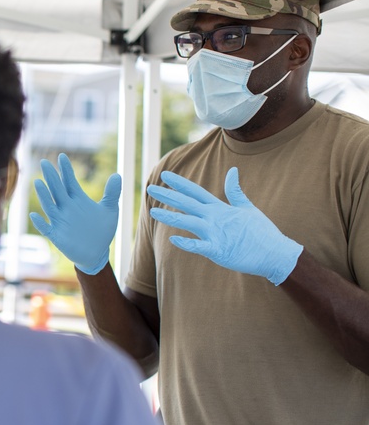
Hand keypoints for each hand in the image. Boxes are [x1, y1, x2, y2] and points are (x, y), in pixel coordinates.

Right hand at [29, 153, 120, 273]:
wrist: (96, 253)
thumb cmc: (102, 231)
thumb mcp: (110, 211)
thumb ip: (112, 193)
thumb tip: (117, 175)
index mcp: (77, 200)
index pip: (69, 181)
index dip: (66, 169)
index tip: (63, 156)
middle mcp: (66, 208)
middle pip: (57, 189)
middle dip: (51, 176)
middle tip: (44, 162)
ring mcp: (60, 221)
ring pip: (49, 205)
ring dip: (43, 195)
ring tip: (38, 182)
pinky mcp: (57, 235)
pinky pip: (46, 228)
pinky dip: (40, 223)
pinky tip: (34, 216)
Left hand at [146, 167, 302, 284]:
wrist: (275, 253)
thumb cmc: (261, 232)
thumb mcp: (248, 208)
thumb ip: (236, 191)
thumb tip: (232, 171)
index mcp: (221, 208)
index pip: (196, 192)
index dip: (180, 183)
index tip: (164, 175)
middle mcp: (216, 218)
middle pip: (187, 204)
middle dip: (168, 196)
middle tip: (150, 188)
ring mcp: (216, 234)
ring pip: (188, 222)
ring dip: (170, 217)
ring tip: (152, 213)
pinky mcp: (219, 250)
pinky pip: (199, 246)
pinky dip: (186, 243)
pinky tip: (172, 240)